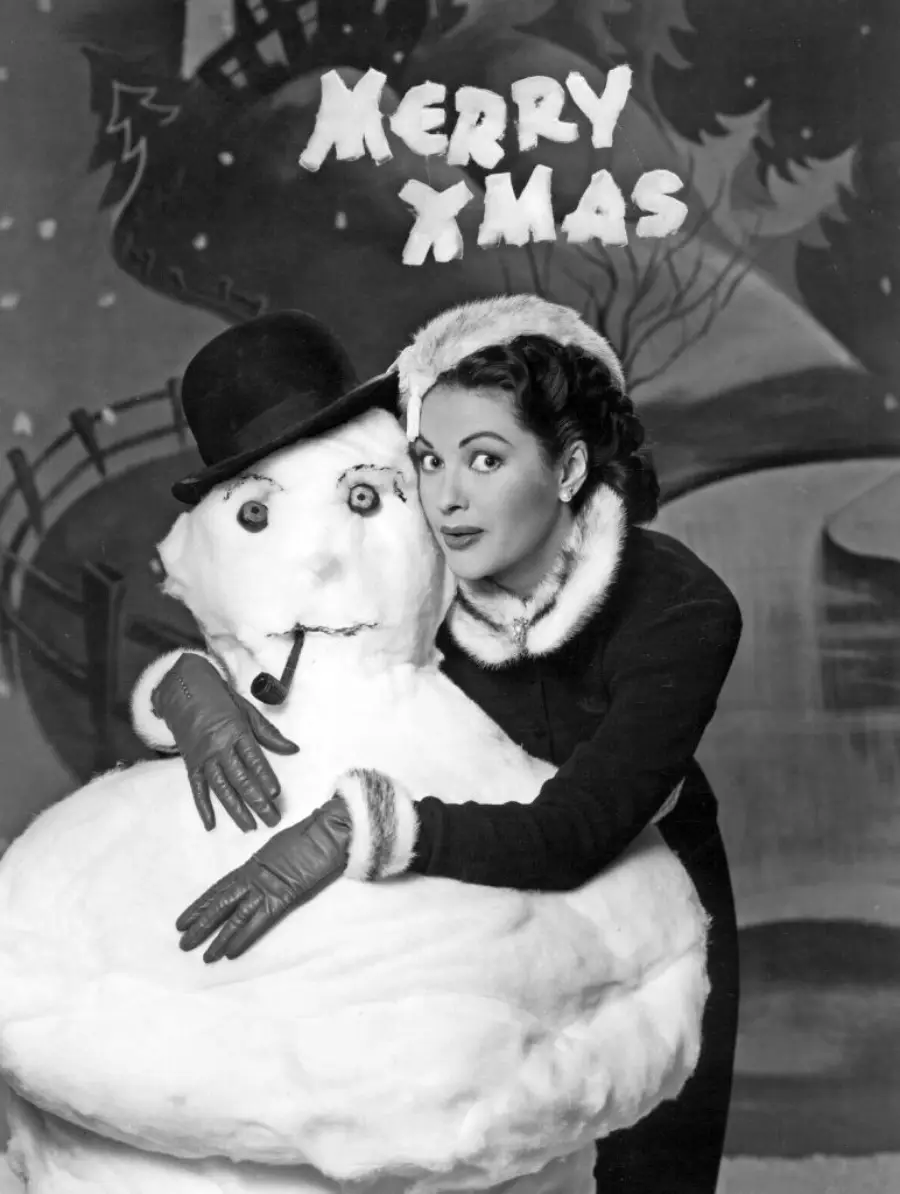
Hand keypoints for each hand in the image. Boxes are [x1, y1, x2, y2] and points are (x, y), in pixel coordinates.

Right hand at [151, 653, 298, 831]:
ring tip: (250, 827)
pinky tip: (211, 825)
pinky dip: (203, 807)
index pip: (253, 759)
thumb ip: (269, 732)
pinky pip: (197, 789)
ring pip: (221, 788)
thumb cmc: (219, 699)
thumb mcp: (247, 710)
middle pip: (240, 779)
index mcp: (236, 732)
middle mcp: (218, 747)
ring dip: (236, 810)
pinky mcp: (190, 764)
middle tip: (272, 819)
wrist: (183, 690)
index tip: (275, 794)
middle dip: (257, 801)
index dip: (264, 776)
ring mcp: (203, 758)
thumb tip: (292, 749)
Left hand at [176, 795, 351, 962]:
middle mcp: (253, 876)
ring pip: (234, 916)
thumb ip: (270, 862)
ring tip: (202, 956)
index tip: (182, 920)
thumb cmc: (313, 834)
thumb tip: (267, 871)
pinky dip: (243, 938)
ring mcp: (266, 887)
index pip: (220, 888)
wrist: (329, 831)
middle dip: (201, 924)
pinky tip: (230, 953)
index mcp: (253, 864)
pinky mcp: (282, 898)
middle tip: (183, 943)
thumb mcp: (283, 847)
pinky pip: (258, 922)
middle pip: (220, 904)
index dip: (200, 905)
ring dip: (217, 937)